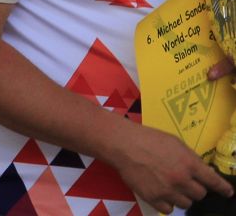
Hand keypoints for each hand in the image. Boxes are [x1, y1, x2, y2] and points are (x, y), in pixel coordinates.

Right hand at [110, 120, 232, 211]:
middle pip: (200, 194)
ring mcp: (167, 190)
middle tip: (184, 182)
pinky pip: (168, 210)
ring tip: (169, 187)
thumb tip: (202, 171)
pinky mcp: (153, 198)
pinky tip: (160, 193)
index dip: (223, 189)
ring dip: (181, 197)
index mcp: (189, 163)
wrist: (123, 144)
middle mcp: (181, 179)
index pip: (213, 181)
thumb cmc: (148, 139)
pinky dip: (166, 203)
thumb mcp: (175, 142)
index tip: (228, 193)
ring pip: (186, 204)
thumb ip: (190, 158)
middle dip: (194, 189)